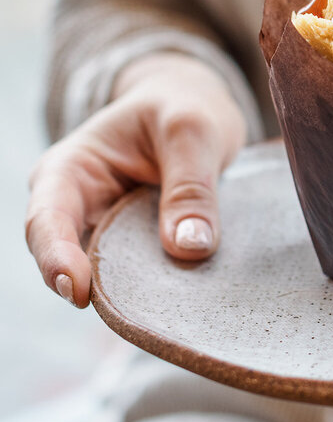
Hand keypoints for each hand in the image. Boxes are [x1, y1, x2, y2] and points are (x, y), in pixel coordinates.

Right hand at [25, 54, 246, 307]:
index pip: (48, 219)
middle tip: (139, 313)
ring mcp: (106, 230)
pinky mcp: (137, 247)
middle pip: (70, 260)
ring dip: (134, 292)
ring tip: (169, 305)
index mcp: (71, 168)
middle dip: (100, 288)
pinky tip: (183, 297)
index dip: (56, 257)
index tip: (78, 291)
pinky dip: (157, 287)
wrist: (195, 108)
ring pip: (108, 276)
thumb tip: (188, 248)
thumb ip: (191, 185)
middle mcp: (78, 206)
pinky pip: (140, 276)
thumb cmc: (184, 108)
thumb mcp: (192, 131)